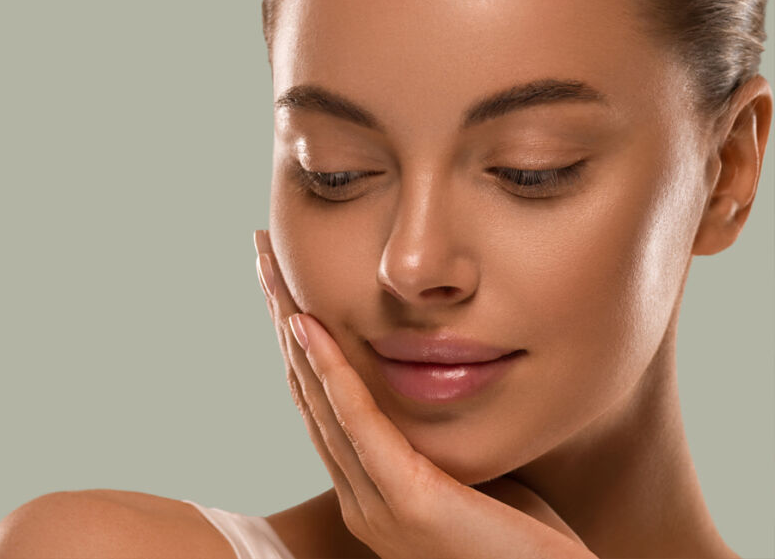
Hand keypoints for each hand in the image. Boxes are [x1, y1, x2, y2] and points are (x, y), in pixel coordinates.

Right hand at [253, 229, 597, 558]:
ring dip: (291, 329)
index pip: (322, 405)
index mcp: (370, 493)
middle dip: (281, 319)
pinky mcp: (409, 502)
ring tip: (271, 272)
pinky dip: (330, 369)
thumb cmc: (528, 545)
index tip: (286, 289)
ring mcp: (377, 506)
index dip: (299, 344)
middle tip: (261, 258)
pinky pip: (359, 422)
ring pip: (319, 400)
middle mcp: (360, 500)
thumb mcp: (470, 476)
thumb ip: (436, 440)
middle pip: (307, 393)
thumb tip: (435, 384)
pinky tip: (308, 324)